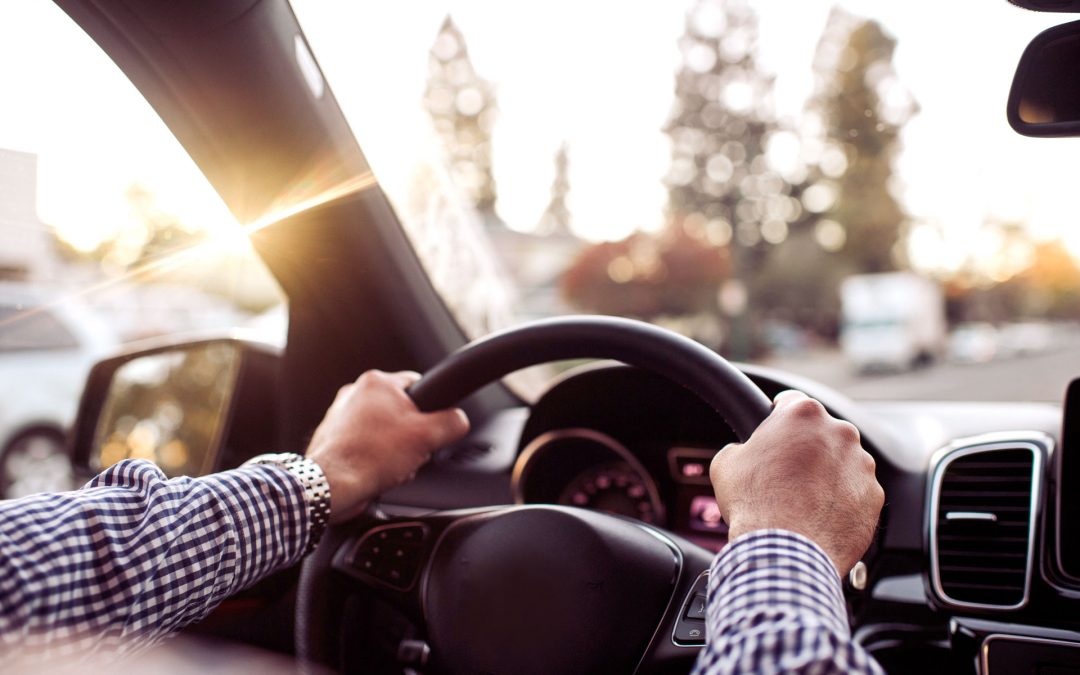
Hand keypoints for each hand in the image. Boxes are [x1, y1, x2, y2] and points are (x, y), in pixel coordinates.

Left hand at [305, 370, 469, 522]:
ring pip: (385, 430)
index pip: (418, 384)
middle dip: (411, 435)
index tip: (430, 427)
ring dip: (394, 449)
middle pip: (401, 411)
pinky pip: (367, 444)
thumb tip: (458, 420)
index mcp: (376, 382)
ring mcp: (340, 415)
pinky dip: (375, 458)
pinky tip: (377, 471)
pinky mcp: (334, 437)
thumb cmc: (370, 457)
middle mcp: (354, 393)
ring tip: (391, 464)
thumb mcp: (427, 436)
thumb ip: (451, 422)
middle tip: (410, 451)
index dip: (430, 409)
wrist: (333, 485)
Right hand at [709, 390, 883, 575]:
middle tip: (785, 472)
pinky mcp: (874, 495)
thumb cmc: (755, 503)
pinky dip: (842, 500)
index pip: (791, 401)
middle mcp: (840, 432)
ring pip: (842, 461)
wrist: (785, 551)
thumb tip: (747, 453)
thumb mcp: (727, 463)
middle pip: (821, 432)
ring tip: (803, 500)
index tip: (775, 428)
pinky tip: (819, 515)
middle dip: (806, 448)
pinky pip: (856, 491)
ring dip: (827, 473)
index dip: (778, 415)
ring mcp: (862, 464)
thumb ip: (743, 447)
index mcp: (803, 414)